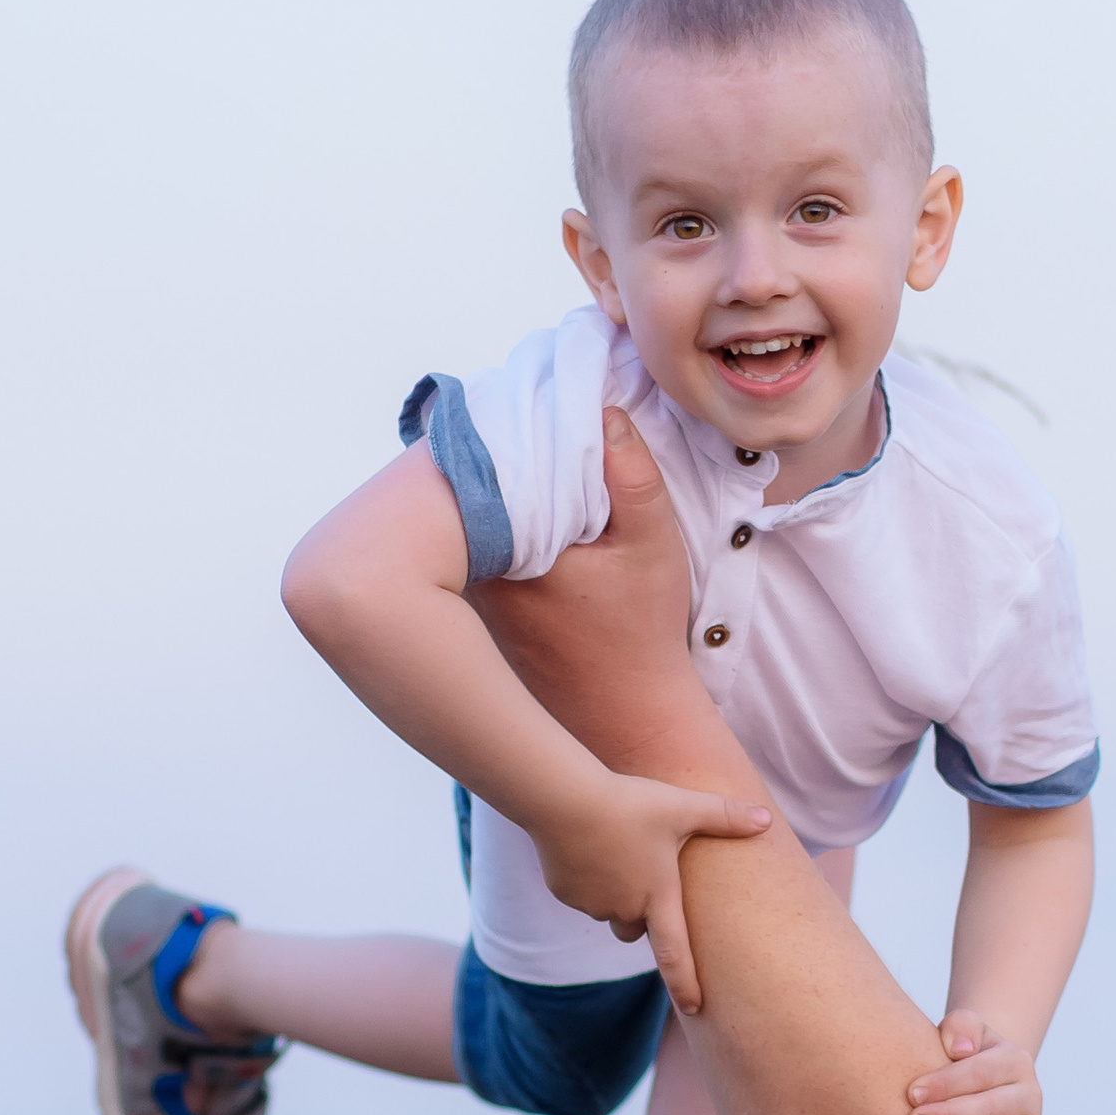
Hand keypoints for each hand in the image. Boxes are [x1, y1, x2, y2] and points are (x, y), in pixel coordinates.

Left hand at [471, 409, 710, 757]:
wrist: (623, 720)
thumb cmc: (640, 636)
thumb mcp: (652, 547)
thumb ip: (632, 476)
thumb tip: (603, 410)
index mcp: (501, 547)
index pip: (486, 455)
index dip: (514, 416)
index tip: (543, 394)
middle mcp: (466, 569)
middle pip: (468, 477)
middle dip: (502, 441)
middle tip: (539, 409)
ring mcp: (463, 589)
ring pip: (467, 507)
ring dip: (499, 476)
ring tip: (539, 447)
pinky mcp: (472, 603)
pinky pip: (476, 536)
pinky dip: (499, 513)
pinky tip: (535, 502)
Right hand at [533, 769, 770, 1017]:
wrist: (564, 799)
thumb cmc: (629, 804)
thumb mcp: (682, 807)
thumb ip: (725, 816)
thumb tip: (768, 820)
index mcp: (657, 897)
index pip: (675, 954)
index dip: (685, 983)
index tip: (694, 1008)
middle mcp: (624, 909)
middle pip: (637, 929)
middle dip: (643, 915)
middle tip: (645, 874)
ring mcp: (592, 904)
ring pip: (609, 909)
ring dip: (615, 893)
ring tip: (615, 848)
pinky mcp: (565, 893)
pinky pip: (582, 893)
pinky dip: (588, 877)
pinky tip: (588, 844)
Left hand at [905, 1011, 1047, 1114]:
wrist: (983, 1083)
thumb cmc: (960, 1059)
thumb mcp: (963, 1032)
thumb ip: (961, 1025)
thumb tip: (960, 1049)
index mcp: (1013, 1060)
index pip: (982, 1071)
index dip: (947, 1083)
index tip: (912, 1094)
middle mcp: (1028, 1093)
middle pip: (996, 1106)